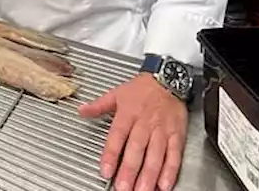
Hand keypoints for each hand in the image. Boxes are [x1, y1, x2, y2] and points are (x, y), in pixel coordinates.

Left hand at [79, 74, 188, 190]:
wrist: (169, 78)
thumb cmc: (142, 88)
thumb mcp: (117, 93)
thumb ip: (99, 106)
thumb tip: (81, 110)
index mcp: (128, 114)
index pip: (117, 137)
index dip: (111, 155)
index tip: (106, 172)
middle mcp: (145, 123)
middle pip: (137, 150)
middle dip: (130, 172)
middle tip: (123, 188)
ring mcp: (162, 130)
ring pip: (155, 156)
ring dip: (149, 176)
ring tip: (142, 190)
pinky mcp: (177, 135)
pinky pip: (174, 155)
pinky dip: (170, 170)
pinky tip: (164, 184)